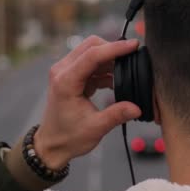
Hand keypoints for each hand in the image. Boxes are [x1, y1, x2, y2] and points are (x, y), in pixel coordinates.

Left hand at [30, 36, 140, 168]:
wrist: (52, 144)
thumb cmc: (69, 137)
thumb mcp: (95, 128)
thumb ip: (117, 115)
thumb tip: (137, 108)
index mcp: (65, 81)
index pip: (92, 55)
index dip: (115, 48)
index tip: (134, 46)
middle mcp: (62, 71)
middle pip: (91, 46)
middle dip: (113, 49)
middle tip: (133, 58)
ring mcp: (65, 71)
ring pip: (91, 52)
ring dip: (110, 59)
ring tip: (127, 72)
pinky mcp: (71, 76)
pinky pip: (91, 63)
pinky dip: (105, 68)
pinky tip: (117, 81)